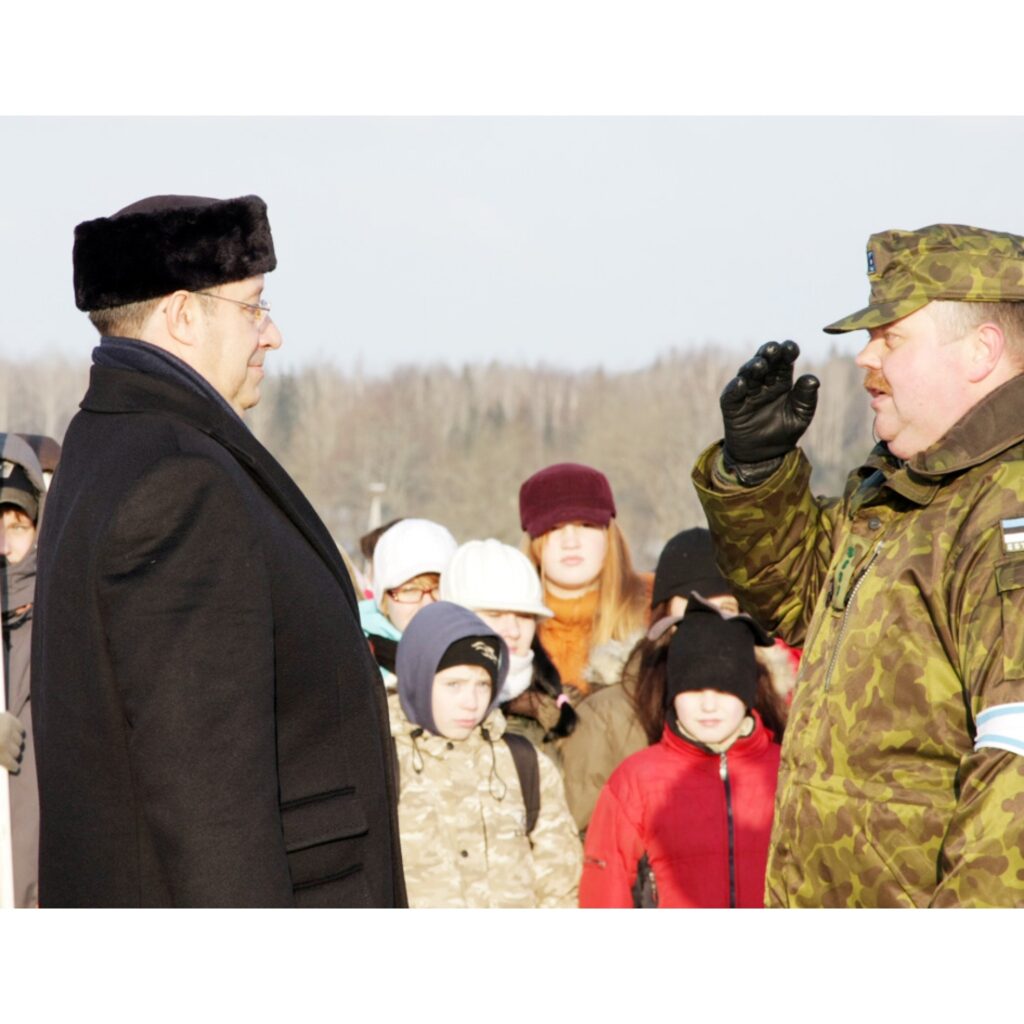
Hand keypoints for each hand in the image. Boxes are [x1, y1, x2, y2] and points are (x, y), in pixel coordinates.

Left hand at [0, 711, 25, 773]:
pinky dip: (17, 732)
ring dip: (15, 743)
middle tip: (8, 755)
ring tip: (9, 744)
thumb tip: (3, 762)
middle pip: (17, 752)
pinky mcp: (10, 719)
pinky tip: (11, 734)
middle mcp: (6, 740)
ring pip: (20, 740)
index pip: (12, 763)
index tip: (15, 767)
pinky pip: (20, 729)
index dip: (13, 766)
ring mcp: (9, 728)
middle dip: (13, 755)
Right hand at [720, 340, 819, 483]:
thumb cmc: (784, 432)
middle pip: (765, 362)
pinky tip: (742, 383)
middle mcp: (763, 383)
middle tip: (774, 348)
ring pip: (747, 374)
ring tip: (760, 364)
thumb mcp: (800, 416)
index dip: (787, 352)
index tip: (791, 348)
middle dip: (768, 353)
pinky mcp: (731, 405)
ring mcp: (746, 392)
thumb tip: (812, 378)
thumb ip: (806, 398)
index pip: (784, 361)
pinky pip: (732, 394)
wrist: (763, 455)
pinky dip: (736, 387)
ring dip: (752, 367)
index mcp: (781, 381)